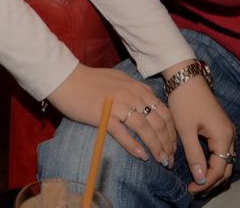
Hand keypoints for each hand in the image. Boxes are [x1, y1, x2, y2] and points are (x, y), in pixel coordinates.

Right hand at [47, 64, 177, 165]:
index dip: (171, 130)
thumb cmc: (90, 80)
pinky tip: (142, 156)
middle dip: (167, 142)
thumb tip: (148, 97)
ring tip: (161, 160)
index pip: (163, 111)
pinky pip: (123, 133)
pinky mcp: (104, 115)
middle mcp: (132, 95)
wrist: (66, 78)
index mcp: (137, 87)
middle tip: (170, 158)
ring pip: (145, 128)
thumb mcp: (119, 78)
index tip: (173, 145)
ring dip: (156, 146)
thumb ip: (135, 88)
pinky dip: (134, 146)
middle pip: (158, 122)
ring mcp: (118, 105)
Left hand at [164, 60, 234, 192]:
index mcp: (223, 136)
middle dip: (212, 181)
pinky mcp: (222, 127)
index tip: (190, 189)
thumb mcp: (186, 130)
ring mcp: (228, 130)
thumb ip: (194, 155)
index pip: (219, 169)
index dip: (205, 182)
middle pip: (227, 167)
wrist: (186, 78)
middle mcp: (230, 135)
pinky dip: (215, 162)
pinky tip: (202, 167)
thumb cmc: (184, 102)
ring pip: (226, 160)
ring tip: (197, 182)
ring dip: (214, 173)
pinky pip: (223, 151)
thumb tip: (199, 179)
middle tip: (194, 190)